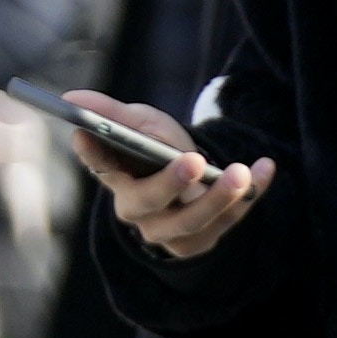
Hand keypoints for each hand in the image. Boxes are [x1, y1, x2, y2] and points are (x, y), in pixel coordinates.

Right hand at [60, 97, 269, 259]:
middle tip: (193, 160)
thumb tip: (71, 96)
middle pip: (148, 203)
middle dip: (170, 183)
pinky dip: (252, 195)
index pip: (100, 167)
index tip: (84, 132)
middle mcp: (138, 211)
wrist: (197, 182)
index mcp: (117, 178)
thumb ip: (114, 113)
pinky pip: (230, 223)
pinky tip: (265, 168)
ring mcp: (170, 232)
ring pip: (192, 223)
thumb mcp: (142, 124)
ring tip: (240, 172)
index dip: (93, 153)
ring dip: (218, 197)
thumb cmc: (159, 149)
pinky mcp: (203, 242)